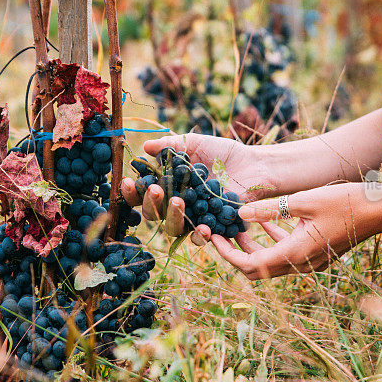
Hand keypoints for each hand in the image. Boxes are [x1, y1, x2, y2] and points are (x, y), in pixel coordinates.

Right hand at [120, 133, 273, 240]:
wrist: (255, 164)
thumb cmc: (223, 154)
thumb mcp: (196, 143)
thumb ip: (171, 145)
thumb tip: (146, 147)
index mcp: (167, 185)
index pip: (142, 192)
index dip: (131, 190)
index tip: (127, 181)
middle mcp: (176, 205)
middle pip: (153, 213)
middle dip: (151, 202)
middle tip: (157, 190)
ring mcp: (193, 219)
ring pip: (173, 228)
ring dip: (171, 217)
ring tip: (177, 202)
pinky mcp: (213, 229)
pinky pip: (201, 238)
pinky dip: (200, 235)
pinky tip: (203, 228)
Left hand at [210, 183, 381, 278]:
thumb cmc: (346, 202)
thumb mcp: (304, 200)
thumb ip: (270, 208)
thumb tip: (238, 211)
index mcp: (295, 253)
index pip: (251, 266)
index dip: (228, 254)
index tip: (213, 239)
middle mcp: (302, 264)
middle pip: (258, 269)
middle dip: (236, 253)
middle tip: (221, 233)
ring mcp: (311, 262)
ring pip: (272, 262)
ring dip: (253, 247)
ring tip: (237, 225)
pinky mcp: (318, 254)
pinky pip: (287, 254)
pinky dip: (272, 241)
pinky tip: (266, 222)